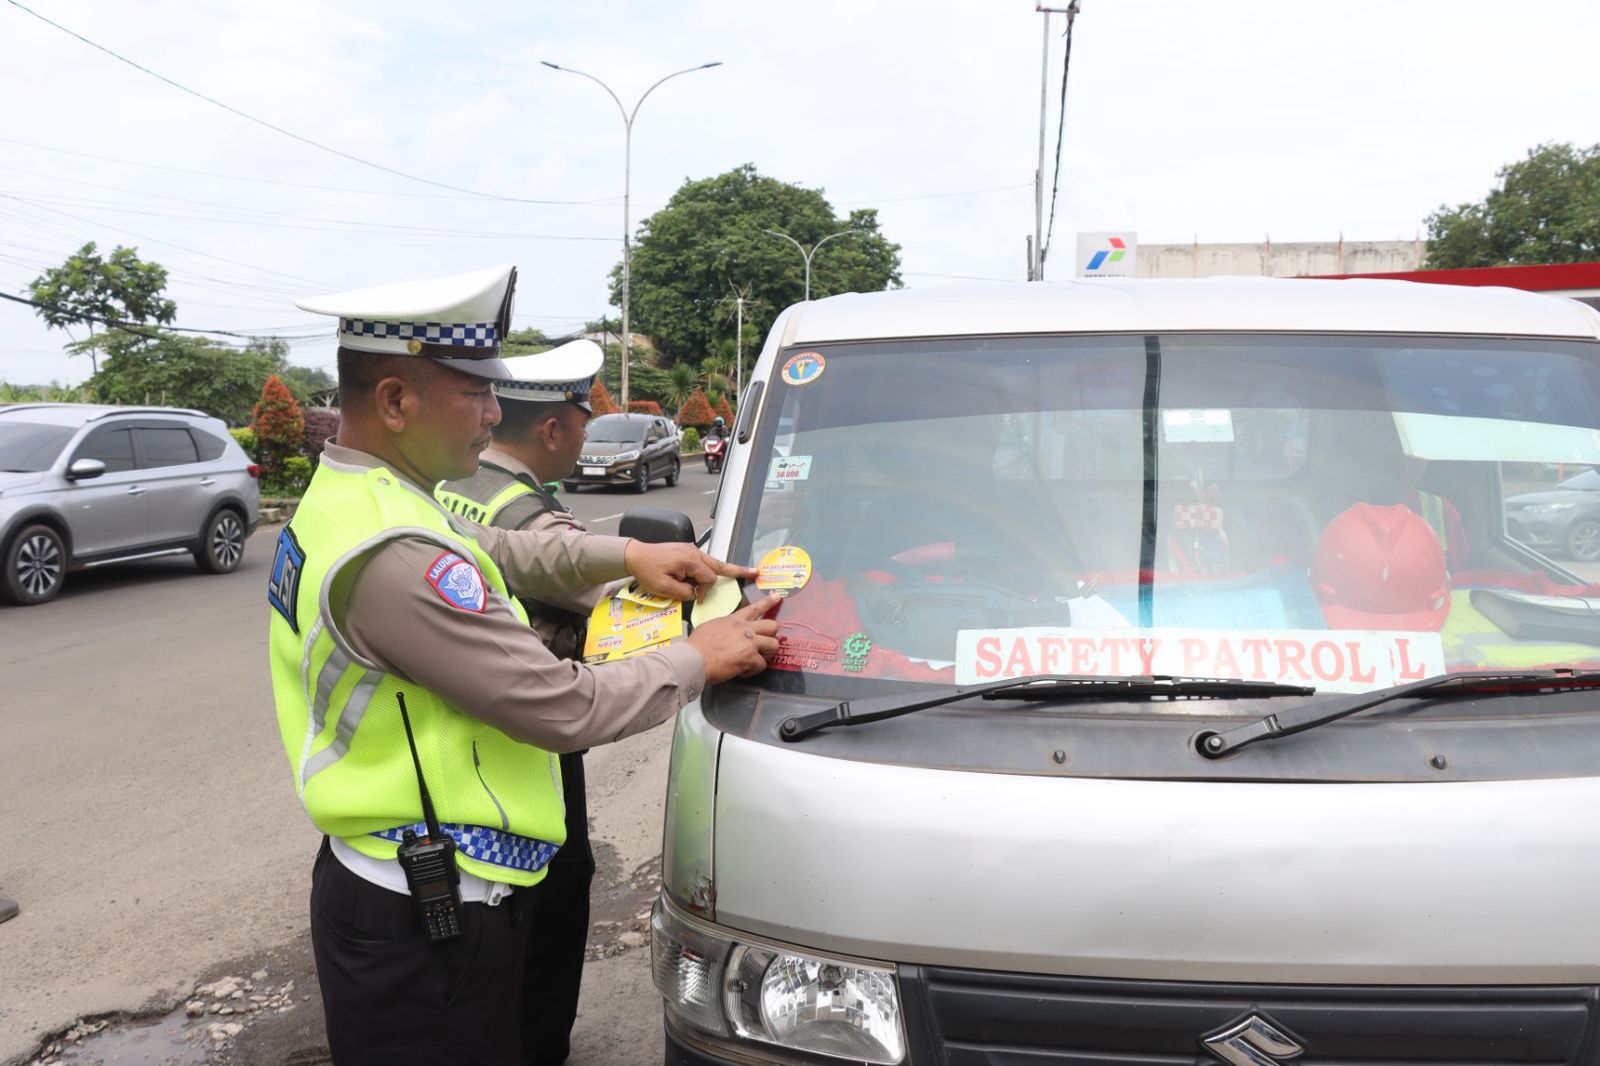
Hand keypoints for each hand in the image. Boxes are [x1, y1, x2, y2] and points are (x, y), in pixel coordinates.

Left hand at [625, 541, 756, 601]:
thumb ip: (684, 592)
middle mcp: (694, 552)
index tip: (696, 598)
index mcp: (690, 560)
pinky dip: (712, 568)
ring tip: (745, 571)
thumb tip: (695, 593)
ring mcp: (691, 550)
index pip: (709, 579)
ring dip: (725, 570)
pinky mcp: (687, 551)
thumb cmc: (647, 570)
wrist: (634, 555)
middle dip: (738, 570)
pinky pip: (704, 561)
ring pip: (714, 562)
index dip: (705, 591)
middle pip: (720, 565)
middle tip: (756, 572)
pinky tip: (718, 571)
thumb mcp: (664, 587)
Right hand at [686, 596, 781, 682]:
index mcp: (734, 620)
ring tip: (757, 659)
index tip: (777, 597)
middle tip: (766, 642)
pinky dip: (753, 670)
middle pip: (772, 626)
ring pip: (774, 644)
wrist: (694, 659)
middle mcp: (745, 628)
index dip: (768, 602)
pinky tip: (743, 671)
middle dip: (771, 635)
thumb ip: (724, 627)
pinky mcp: (750, 658)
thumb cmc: (697, 645)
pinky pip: (762, 664)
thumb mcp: (710, 626)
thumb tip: (727, 633)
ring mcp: (750, 642)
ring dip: (767, 653)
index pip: (755, 608)